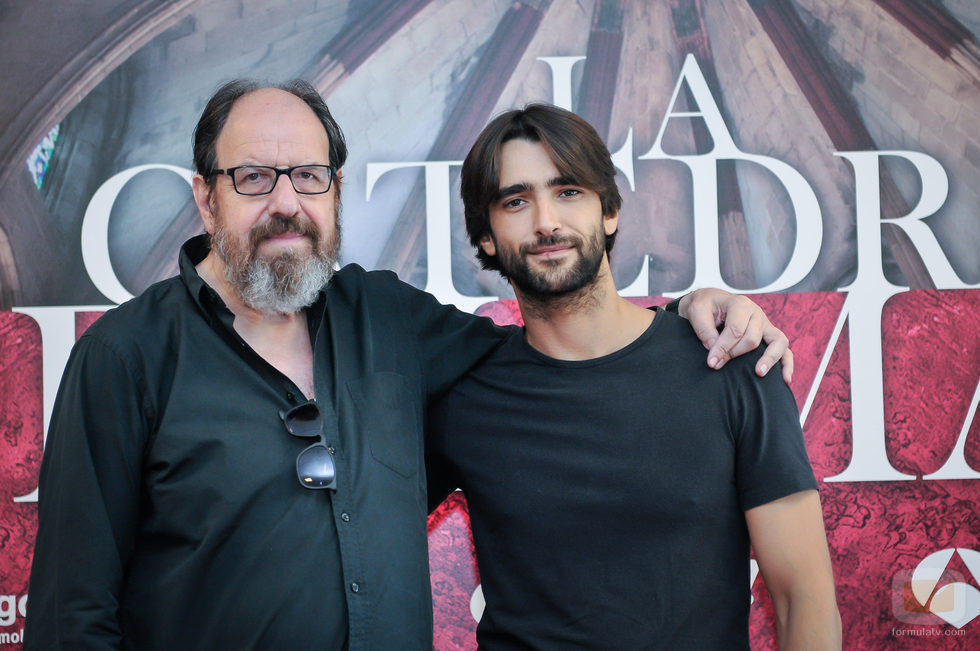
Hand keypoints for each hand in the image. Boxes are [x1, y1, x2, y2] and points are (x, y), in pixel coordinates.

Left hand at [678, 289, 792, 381]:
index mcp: (740, 304)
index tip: (711, 362)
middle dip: (733, 354)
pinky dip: (787, 364)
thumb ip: (704, 329)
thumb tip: (714, 348)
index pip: (736, 330)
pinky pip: (785, 350)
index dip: (722, 348)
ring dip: (769, 359)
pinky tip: (785, 379)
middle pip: (752, 339)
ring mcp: (766, 325)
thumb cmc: (704, 306)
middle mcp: (757, 313)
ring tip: (758, 373)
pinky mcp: (769, 335)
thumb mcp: (696, 310)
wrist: (710, 302)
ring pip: (777, 342)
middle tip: (716, 364)